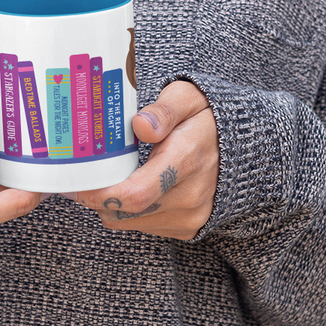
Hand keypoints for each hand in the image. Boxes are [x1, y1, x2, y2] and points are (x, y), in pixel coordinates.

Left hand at [75, 81, 218, 239]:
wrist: (248, 147)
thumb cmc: (209, 117)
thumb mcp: (188, 97)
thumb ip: (164, 109)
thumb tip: (140, 125)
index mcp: (187, 158)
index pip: (135, 193)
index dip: (100, 194)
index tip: (77, 184)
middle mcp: (190, 195)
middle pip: (126, 212)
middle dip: (97, 198)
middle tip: (82, 178)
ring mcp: (191, 216)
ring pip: (132, 222)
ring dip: (113, 205)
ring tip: (109, 177)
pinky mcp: (190, 228)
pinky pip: (147, 226)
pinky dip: (132, 211)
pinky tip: (132, 186)